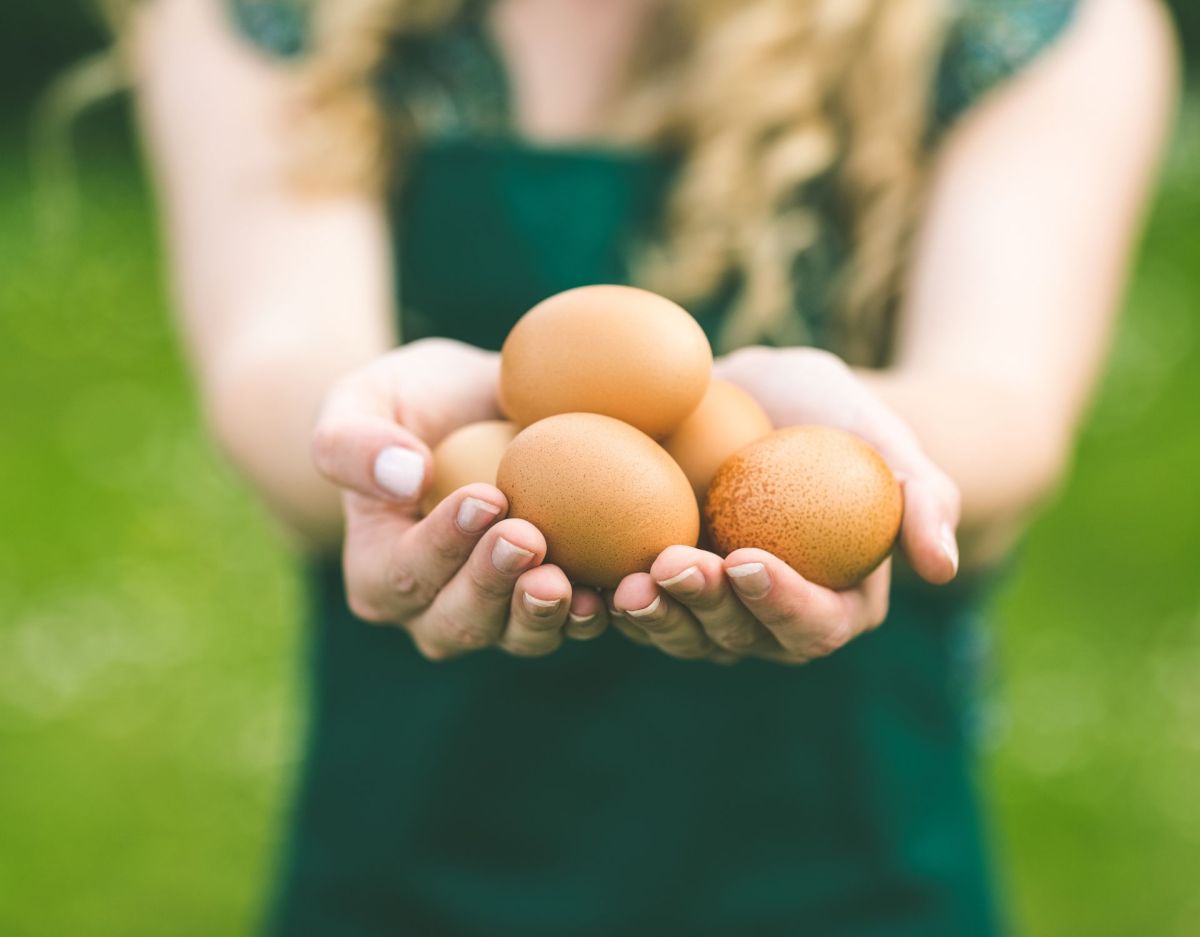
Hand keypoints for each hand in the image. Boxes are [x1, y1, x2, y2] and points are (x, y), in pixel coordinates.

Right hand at [312, 339, 609, 659]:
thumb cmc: (408, 402)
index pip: (405, 572)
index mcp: (379, 574)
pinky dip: (596, 612)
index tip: (485, 497)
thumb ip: (353, 442)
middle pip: (461, 619)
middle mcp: (435, 612)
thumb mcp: (360, 401)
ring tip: (568, 581)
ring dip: (544, 613)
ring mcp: (499, 617)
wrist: (476, 409)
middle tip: (528, 538)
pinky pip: (573, 622)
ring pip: (518, 635)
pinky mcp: (554, 605)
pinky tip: (617, 587)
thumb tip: (406, 476)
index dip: (443, 544)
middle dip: (494, 584)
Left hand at [611, 346, 959, 664]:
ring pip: (683, 634)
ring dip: (655, 615)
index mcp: (835, 604)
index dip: (780, 603)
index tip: (747, 559)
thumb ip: (924, 500)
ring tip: (628, 581)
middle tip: (675, 564)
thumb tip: (942, 569)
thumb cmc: (835, 417)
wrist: (764, 399)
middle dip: (705, 610)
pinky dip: (613, 598)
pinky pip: (640, 607)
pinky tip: (587, 574)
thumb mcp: (886, 439)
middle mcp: (771, 622)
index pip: (813, 624)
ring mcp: (713, 612)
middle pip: (739, 640)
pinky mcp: (664, 590)